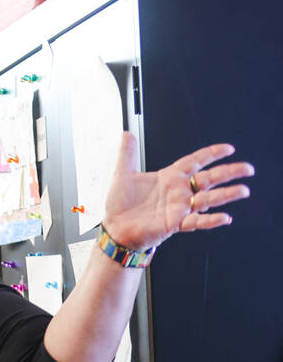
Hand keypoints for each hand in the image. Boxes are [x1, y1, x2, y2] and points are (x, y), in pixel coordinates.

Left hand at [103, 132, 253, 250]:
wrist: (114, 228)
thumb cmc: (120, 205)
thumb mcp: (123, 174)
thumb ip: (128, 153)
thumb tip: (127, 134)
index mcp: (169, 177)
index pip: (195, 161)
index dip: (211, 154)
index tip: (228, 148)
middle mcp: (178, 192)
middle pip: (209, 179)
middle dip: (229, 172)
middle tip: (247, 169)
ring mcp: (179, 208)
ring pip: (208, 199)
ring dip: (226, 195)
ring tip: (243, 190)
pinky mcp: (175, 223)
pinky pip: (196, 221)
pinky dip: (210, 220)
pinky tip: (224, 217)